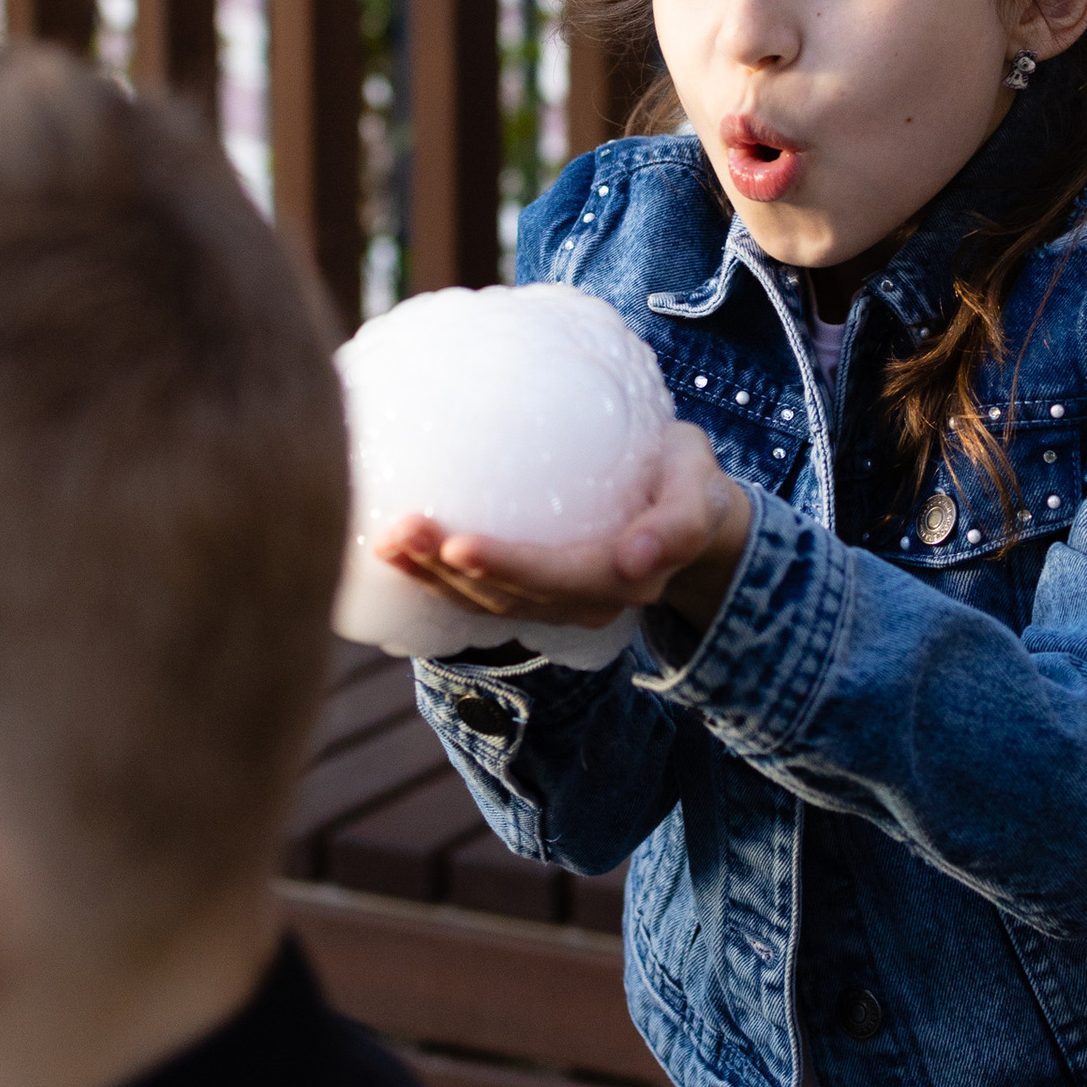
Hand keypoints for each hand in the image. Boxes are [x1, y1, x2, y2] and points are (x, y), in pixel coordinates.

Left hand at [378, 423, 753, 641]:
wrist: (691, 512)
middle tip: (400, 529)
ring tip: (384, 541)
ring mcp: (555, 604)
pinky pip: (478, 595)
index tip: (459, 544)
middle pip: (507, 595)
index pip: (557, 576)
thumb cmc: (689, 482)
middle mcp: (586, 603)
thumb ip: (679, 522)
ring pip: (484, 602)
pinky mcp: (532, 594)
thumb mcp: (701, 487)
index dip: (506, 566)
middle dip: (448, 569)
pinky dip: (434, 580)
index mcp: (625, 578)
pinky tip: (394, 556)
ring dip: (430, 577)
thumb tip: (637, 561)